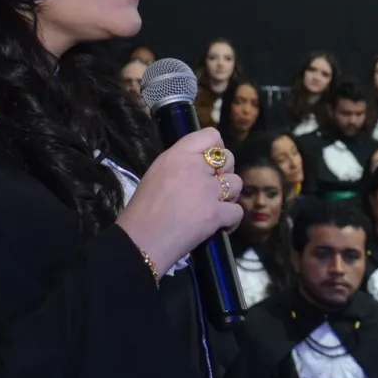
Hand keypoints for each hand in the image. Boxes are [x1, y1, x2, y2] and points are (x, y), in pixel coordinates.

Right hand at [115, 127, 244, 269]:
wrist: (140, 241)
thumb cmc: (142, 211)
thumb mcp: (157, 174)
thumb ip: (181, 165)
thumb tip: (202, 166)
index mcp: (177, 155)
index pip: (211, 136)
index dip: (216, 149)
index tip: (211, 164)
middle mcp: (195, 168)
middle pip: (230, 159)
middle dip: (224, 174)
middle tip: (211, 190)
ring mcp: (208, 191)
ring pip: (237, 184)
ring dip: (228, 197)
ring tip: (214, 208)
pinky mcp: (216, 214)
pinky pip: (237, 211)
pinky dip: (231, 221)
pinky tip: (219, 226)